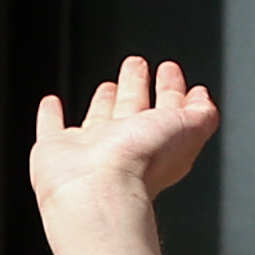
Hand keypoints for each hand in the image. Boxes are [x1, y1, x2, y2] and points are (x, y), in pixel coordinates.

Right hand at [35, 57, 220, 233]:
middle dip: (137, 86)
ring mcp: (88, 151)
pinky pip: (52, 129)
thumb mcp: (189, 131)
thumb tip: (204, 102)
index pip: (168, 112)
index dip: (172, 91)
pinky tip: (52, 104)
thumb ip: (202, 115)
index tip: (171, 73)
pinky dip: (50, 116)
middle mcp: (123, 148)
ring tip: (109, 83)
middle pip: (133, 110)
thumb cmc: (141, 164)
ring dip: (105, 100)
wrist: (96, 189)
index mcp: (156, 143)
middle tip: (139, 65)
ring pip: (99, 119)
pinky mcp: (54, 152)